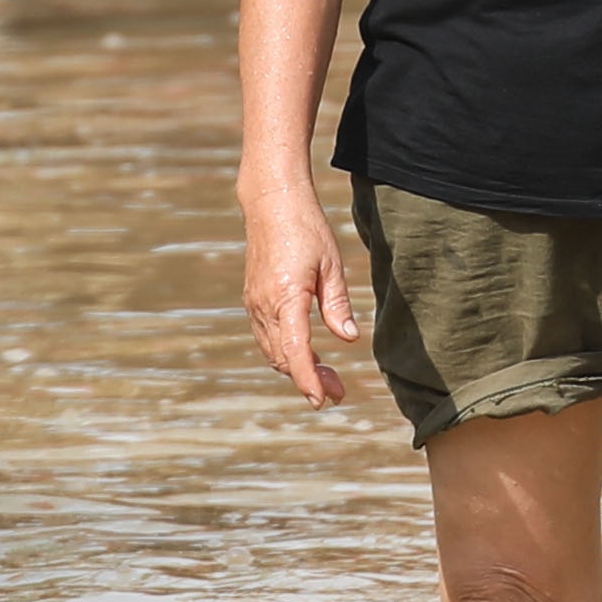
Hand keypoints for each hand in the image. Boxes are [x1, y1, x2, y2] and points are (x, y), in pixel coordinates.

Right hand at [245, 182, 364, 407]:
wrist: (271, 202)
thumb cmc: (306, 228)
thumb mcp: (331, 265)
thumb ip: (338, 305)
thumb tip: (348, 339)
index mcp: (286, 297)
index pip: (295, 351)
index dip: (308, 379)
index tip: (322, 399)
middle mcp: (264, 305)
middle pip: (283, 358)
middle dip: (309, 380)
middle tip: (339, 391)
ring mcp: (254, 303)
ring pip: (272, 351)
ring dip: (297, 369)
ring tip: (328, 378)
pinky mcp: (253, 299)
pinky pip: (267, 337)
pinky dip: (286, 353)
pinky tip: (307, 353)